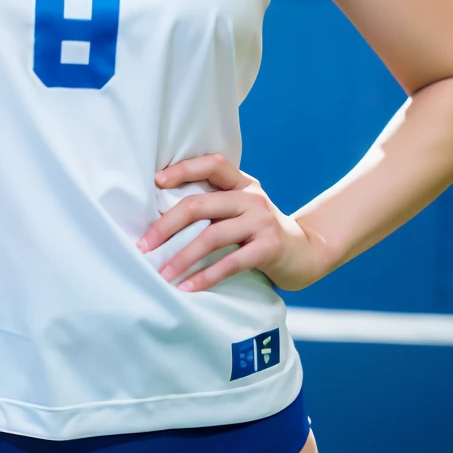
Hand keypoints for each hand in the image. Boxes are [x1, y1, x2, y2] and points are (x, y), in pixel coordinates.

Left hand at [136, 154, 331, 292]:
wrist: (308, 253)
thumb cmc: (262, 233)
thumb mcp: (244, 210)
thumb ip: (217, 205)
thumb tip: (164, 216)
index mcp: (242, 184)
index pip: (212, 164)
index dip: (184, 169)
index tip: (156, 181)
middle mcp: (252, 197)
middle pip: (200, 204)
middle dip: (166, 225)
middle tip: (144, 245)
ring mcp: (262, 221)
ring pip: (212, 236)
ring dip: (182, 257)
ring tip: (162, 273)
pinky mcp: (269, 247)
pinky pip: (231, 262)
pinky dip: (206, 276)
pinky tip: (189, 287)